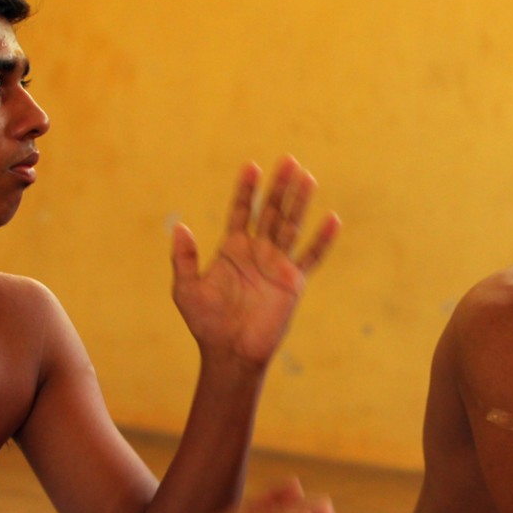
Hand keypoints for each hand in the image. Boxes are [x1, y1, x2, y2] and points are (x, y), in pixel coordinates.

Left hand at [171, 157, 340, 366]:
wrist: (230, 352)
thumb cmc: (206, 323)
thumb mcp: (186, 288)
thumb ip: (185, 258)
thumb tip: (179, 227)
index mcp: (233, 249)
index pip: (242, 210)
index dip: (246, 189)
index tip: (252, 166)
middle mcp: (258, 252)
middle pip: (271, 211)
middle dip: (279, 186)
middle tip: (288, 160)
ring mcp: (277, 265)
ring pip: (290, 226)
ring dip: (299, 202)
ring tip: (307, 176)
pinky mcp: (293, 282)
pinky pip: (311, 257)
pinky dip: (323, 240)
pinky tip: (333, 219)